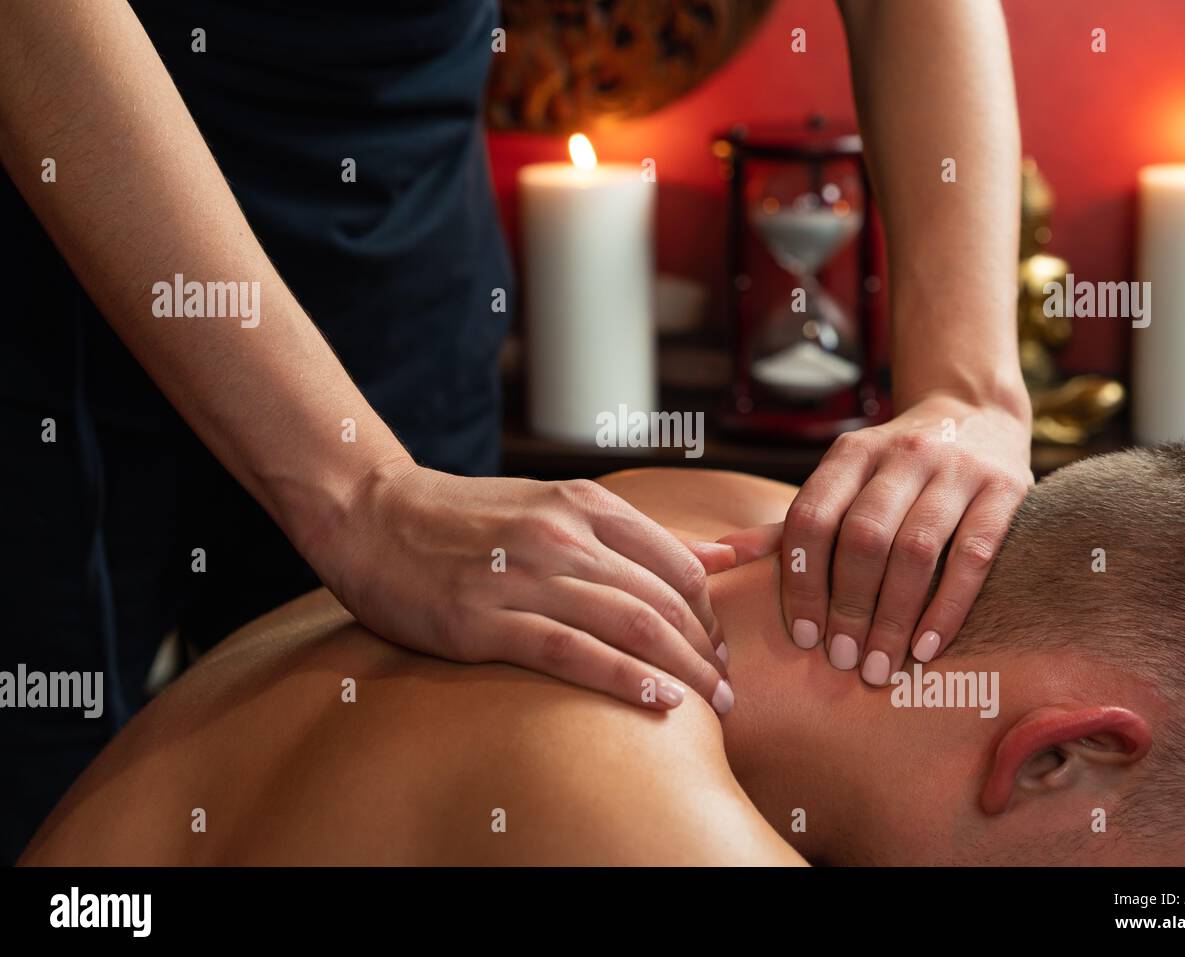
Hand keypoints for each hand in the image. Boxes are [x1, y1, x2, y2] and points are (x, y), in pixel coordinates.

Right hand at [315, 459, 734, 711]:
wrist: (371, 515)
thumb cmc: (468, 519)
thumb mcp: (557, 506)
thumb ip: (636, 535)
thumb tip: (722, 557)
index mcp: (584, 505)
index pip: (678, 565)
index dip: (710, 614)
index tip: (717, 650)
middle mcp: (563, 535)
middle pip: (664, 600)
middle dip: (706, 652)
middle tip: (728, 691)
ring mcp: (523, 576)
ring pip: (630, 625)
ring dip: (682, 671)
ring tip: (711, 706)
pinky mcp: (484, 620)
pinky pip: (572, 652)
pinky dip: (624, 678)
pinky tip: (658, 702)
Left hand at [725, 394, 1031, 683]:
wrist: (977, 413)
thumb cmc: (894, 470)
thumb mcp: (841, 482)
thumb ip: (789, 524)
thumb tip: (717, 556)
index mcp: (850, 454)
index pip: (812, 519)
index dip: (803, 581)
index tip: (804, 637)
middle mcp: (901, 455)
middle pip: (863, 539)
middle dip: (848, 607)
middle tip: (842, 661)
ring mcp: (956, 470)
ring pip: (916, 551)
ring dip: (893, 617)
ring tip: (879, 665)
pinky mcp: (1004, 490)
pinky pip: (973, 558)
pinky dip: (946, 609)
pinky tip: (926, 648)